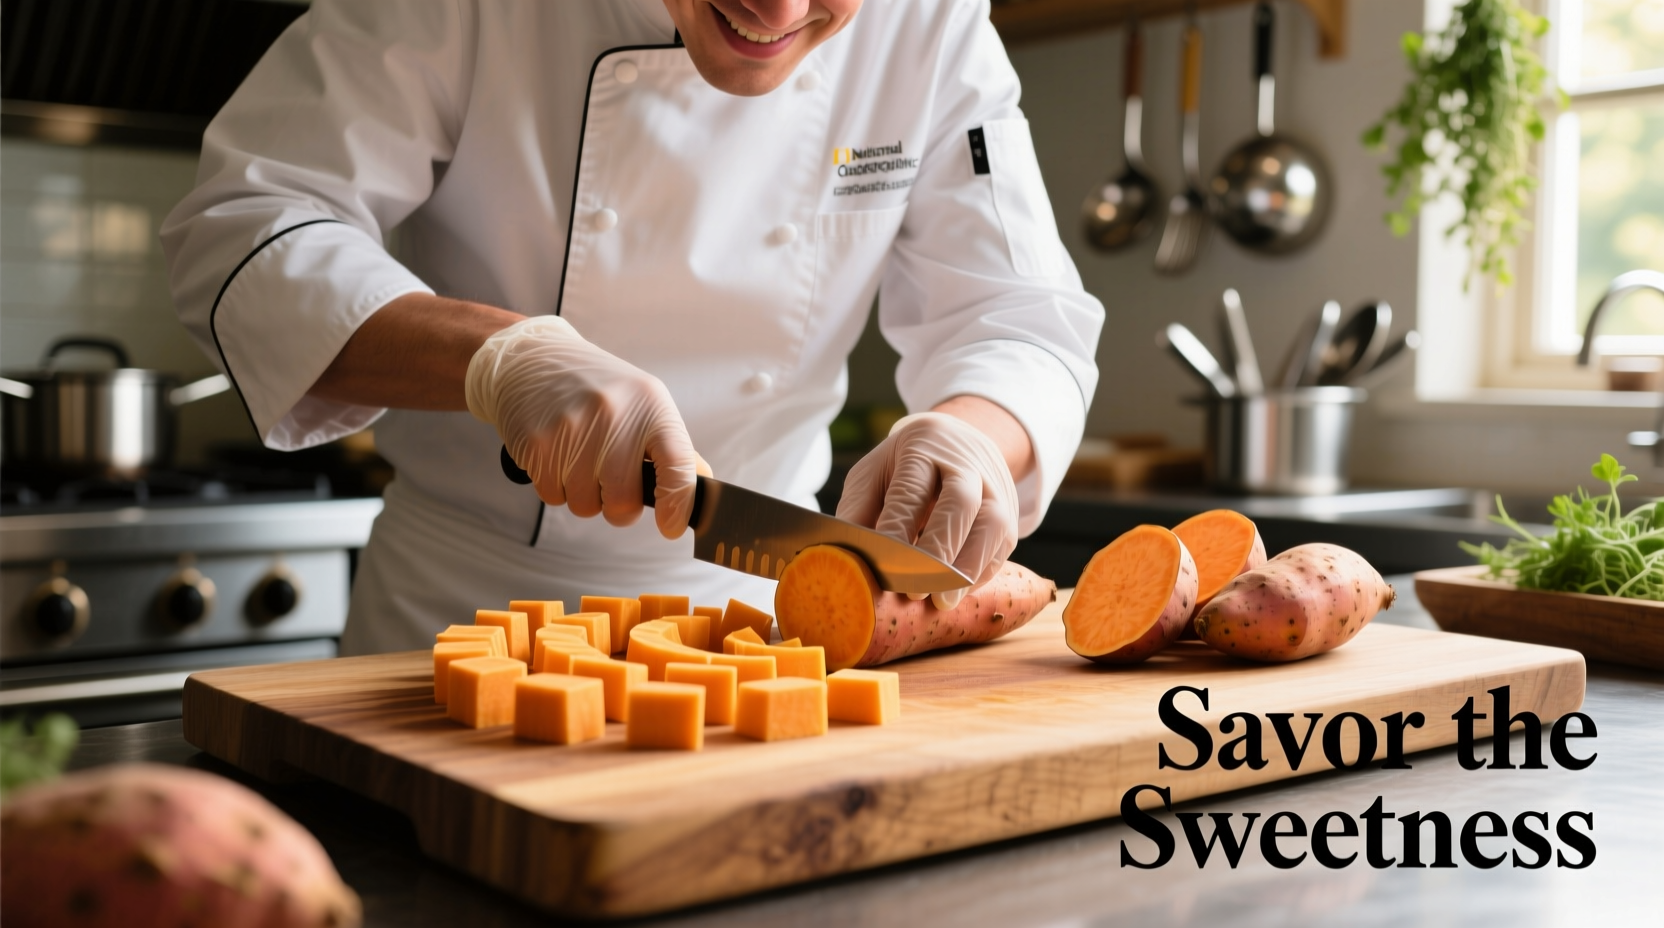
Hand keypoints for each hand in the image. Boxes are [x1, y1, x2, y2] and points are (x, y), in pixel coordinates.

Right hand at [465, 315, 696, 537]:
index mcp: (650, 405)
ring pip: (585, 505)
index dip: (678, 505)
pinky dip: (555, 486)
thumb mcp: (643, 403)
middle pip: (623, 501)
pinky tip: (555, 454)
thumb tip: (702, 485)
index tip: (671, 526)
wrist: (531, 358)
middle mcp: (613, 415)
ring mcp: (572, 429)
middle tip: (608, 480)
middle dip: (617, 505)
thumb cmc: (595, 386)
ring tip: (577, 457)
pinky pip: (553, 497)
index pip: (678, 466)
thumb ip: (673, 448)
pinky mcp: (537, 443)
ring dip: (583, 495)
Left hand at [836, 411, 1018, 609]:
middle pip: (960, 503)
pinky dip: (981, 572)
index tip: (884, 565)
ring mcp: (994, 486)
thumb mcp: (873, 474)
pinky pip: (1003, 545)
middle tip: (914, 590)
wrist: (957, 440)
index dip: (899, 529)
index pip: (912, 490)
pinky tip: (957, 592)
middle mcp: (964, 463)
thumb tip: (842, 558)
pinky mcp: (1011, 511)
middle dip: (937, 550)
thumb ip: (858, 512)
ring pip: (993, 524)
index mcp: (921, 448)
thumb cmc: (903, 467)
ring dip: (968, 567)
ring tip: (943, 601)